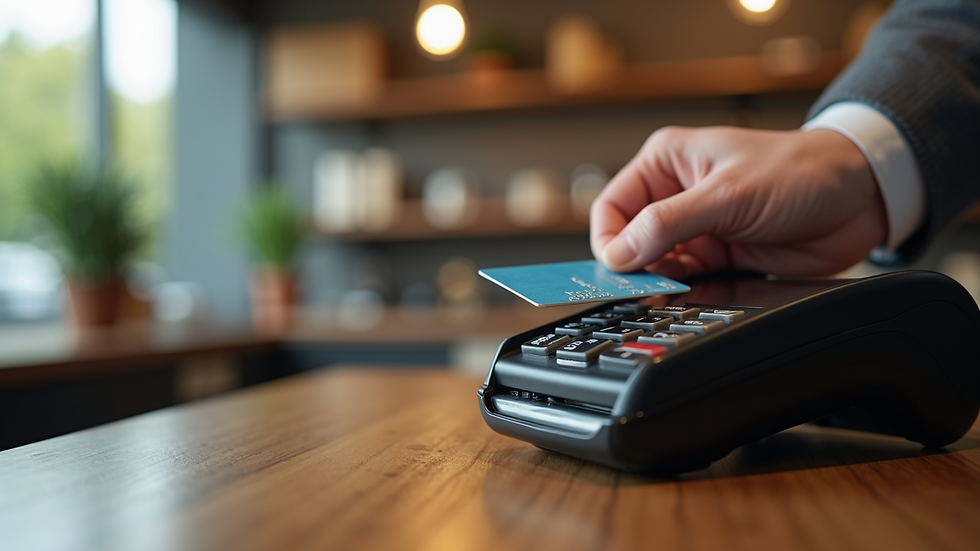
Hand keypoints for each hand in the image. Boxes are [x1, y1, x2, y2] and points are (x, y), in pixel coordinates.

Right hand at [590, 126, 887, 278]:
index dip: (610, 239)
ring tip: (671, 289)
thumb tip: (620, 252)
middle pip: (630, 240)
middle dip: (634, 265)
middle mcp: (676, 196)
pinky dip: (684, 292)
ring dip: (661, 281)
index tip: (620, 267)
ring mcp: (698, 228)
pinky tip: (691, 293)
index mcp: (667, 163)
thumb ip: (668, 224)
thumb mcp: (727, 195)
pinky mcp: (720, 257)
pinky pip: (687, 281)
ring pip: (656, 265)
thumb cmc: (801, 171)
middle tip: (643, 286)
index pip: (613, 206)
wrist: (861, 197)